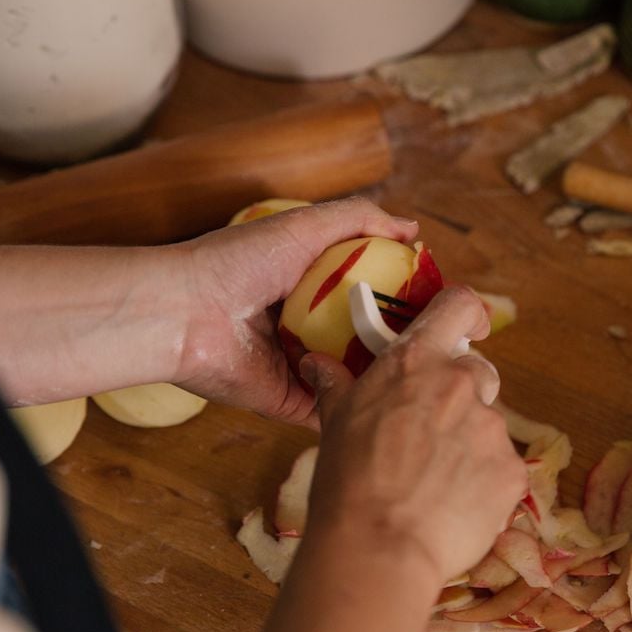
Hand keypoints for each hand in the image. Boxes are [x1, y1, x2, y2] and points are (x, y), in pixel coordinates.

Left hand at [175, 198, 418, 425]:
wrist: (186, 311)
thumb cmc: (239, 261)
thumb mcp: (305, 226)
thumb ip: (360, 220)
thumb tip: (411, 229)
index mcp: (313, 287)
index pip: (371, 295)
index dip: (404, 298)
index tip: (442, 304)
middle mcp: (309, 328)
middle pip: (367, 339)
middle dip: (401, 343)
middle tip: (444, 347)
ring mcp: (300, 368)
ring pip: (355, 378)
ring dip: (385, 380)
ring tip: (430, 380)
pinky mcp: (288, 401)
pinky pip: (330, 411)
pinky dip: (357, 411)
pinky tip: (394, 408)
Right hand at [300, 287, 527, 588]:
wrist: (379, 547)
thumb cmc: (347, 481)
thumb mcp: (334, 423)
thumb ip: (336, 385)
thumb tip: (317, 363)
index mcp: (418, 362)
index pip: (459, 306)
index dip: (465, 315)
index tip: (463, 329)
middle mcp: (462, 385)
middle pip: (479, 373)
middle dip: (461, 396)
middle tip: (429, 431)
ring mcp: (492, 430)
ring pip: (488, 427)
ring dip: (468, 446)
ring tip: (433, 483)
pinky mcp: (512, 473)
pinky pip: (502, 471)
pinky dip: (483, 484)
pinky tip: (451, 508)